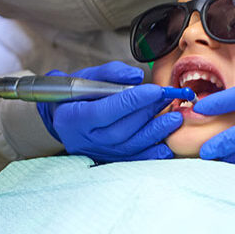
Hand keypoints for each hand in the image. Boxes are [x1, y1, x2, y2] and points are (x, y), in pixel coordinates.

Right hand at [37, 61, 181, 161]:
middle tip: (168, 99)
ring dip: (155, 132)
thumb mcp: (86, 77)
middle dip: (148, 114)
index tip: (155, 90)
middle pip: (120, 130)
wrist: (60, 118)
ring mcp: (97, 151)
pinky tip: (166, 147)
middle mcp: (84, 139)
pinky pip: (132, 160)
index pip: (106, 110)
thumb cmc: (75, 95)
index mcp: (73, 117)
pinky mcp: (107, 159)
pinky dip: (150, 155)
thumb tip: (137, 76)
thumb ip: (111, 73)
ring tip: (174, 119)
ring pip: (129, 146)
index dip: (132, 101)